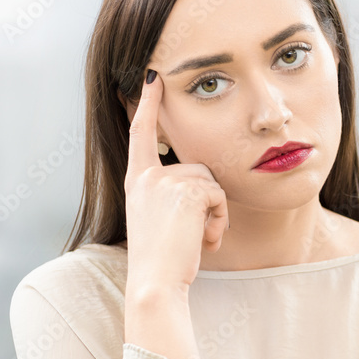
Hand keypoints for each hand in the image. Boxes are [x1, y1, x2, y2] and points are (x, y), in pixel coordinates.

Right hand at [123, 69, 228, 293]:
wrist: (156, 283)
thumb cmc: (166, 259)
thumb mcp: (165, 220)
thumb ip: (177, 195)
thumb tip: (204, 186)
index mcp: (138, 181)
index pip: (143, 134)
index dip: (149, 104)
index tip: (153, 76)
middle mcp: (147, 175)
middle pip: (200, 168)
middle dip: (210, 201)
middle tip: (192, 235)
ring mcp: (164, 180)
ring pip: (213, 182)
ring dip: (215, 214)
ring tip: (195, 239)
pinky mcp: (185, 189)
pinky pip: (220, 195)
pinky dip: (219, 220)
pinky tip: (202, 240)